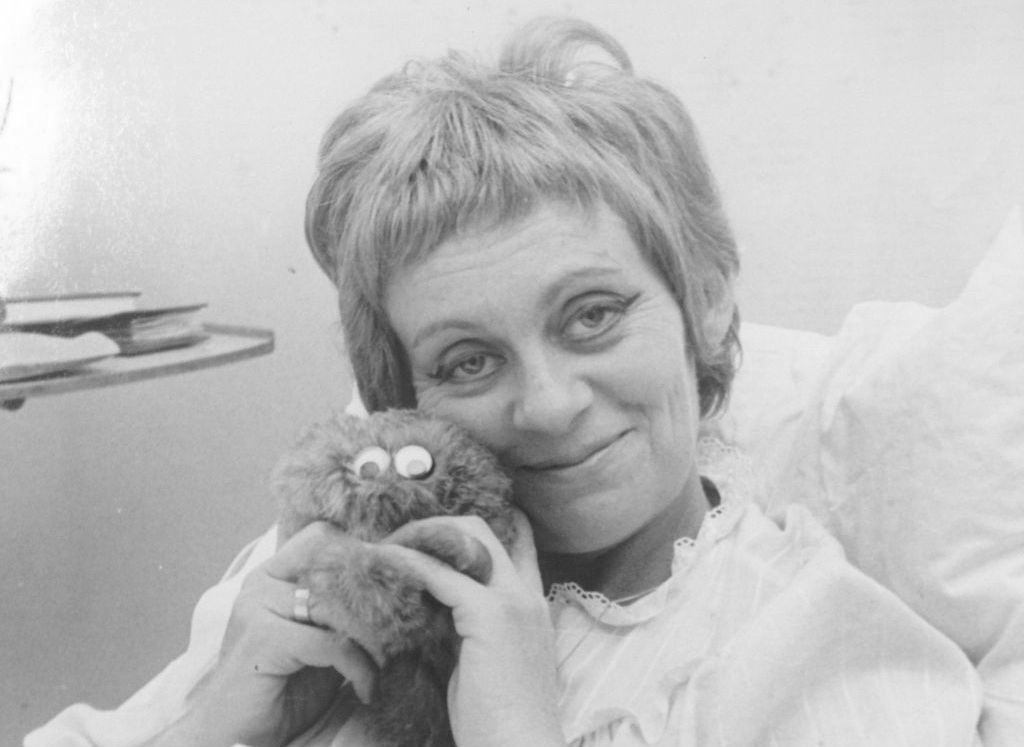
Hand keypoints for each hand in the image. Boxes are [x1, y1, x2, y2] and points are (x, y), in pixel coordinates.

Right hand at [149, 522, 378, 746]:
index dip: (361, 558)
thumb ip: (341, 611)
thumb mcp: (319, 639)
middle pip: (337, 567)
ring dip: (372, 639)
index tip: (392, 592)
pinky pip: (333, 642)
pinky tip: (365, 689)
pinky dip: (358, 667)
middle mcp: (262, 582)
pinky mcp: (263, 638)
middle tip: (398, 632)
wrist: (231, 736)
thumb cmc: (281, 689)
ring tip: (383, 665)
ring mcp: (258, 606)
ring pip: (338, 605)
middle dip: (375, 602)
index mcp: (272, 574)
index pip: (323, 537)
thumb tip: (395, 589)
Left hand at [380, 510, 563, 746]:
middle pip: (483, 528)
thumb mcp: (485, 660)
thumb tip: (430, 604)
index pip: (517, 539)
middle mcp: (527, 594)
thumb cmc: (497, 720)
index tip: (433, 529)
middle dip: (437, 525)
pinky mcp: (490, 616)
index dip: (473, 528)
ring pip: (465, 536)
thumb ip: (469, 625)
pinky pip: (440, 572)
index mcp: (532, 605)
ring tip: (385, 545)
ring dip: (420, 534)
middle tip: (398, 538)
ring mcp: (513, 601)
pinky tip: (383, 561)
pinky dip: (408, 561)